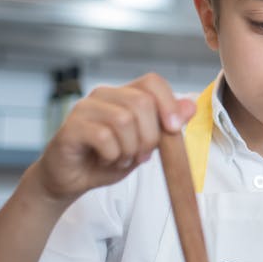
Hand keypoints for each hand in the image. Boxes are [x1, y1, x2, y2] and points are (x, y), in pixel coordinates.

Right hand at [34, 73, 196, 201]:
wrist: (72, 179)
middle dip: (149, 136)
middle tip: (140, 155)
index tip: (173, 130)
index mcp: (124, 95)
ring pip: (123, 120)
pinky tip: (106, 161)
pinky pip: (103, 136)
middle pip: (142, 103)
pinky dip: (112, 155)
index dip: (168, 103)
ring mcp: (85, 108)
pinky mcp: (71, 126)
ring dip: (130, 149)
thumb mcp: (145, 145)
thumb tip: (190, 105)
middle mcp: (104, 96)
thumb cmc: (107, 159)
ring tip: (121, 159)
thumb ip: (165, 127)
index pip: (152, 82)